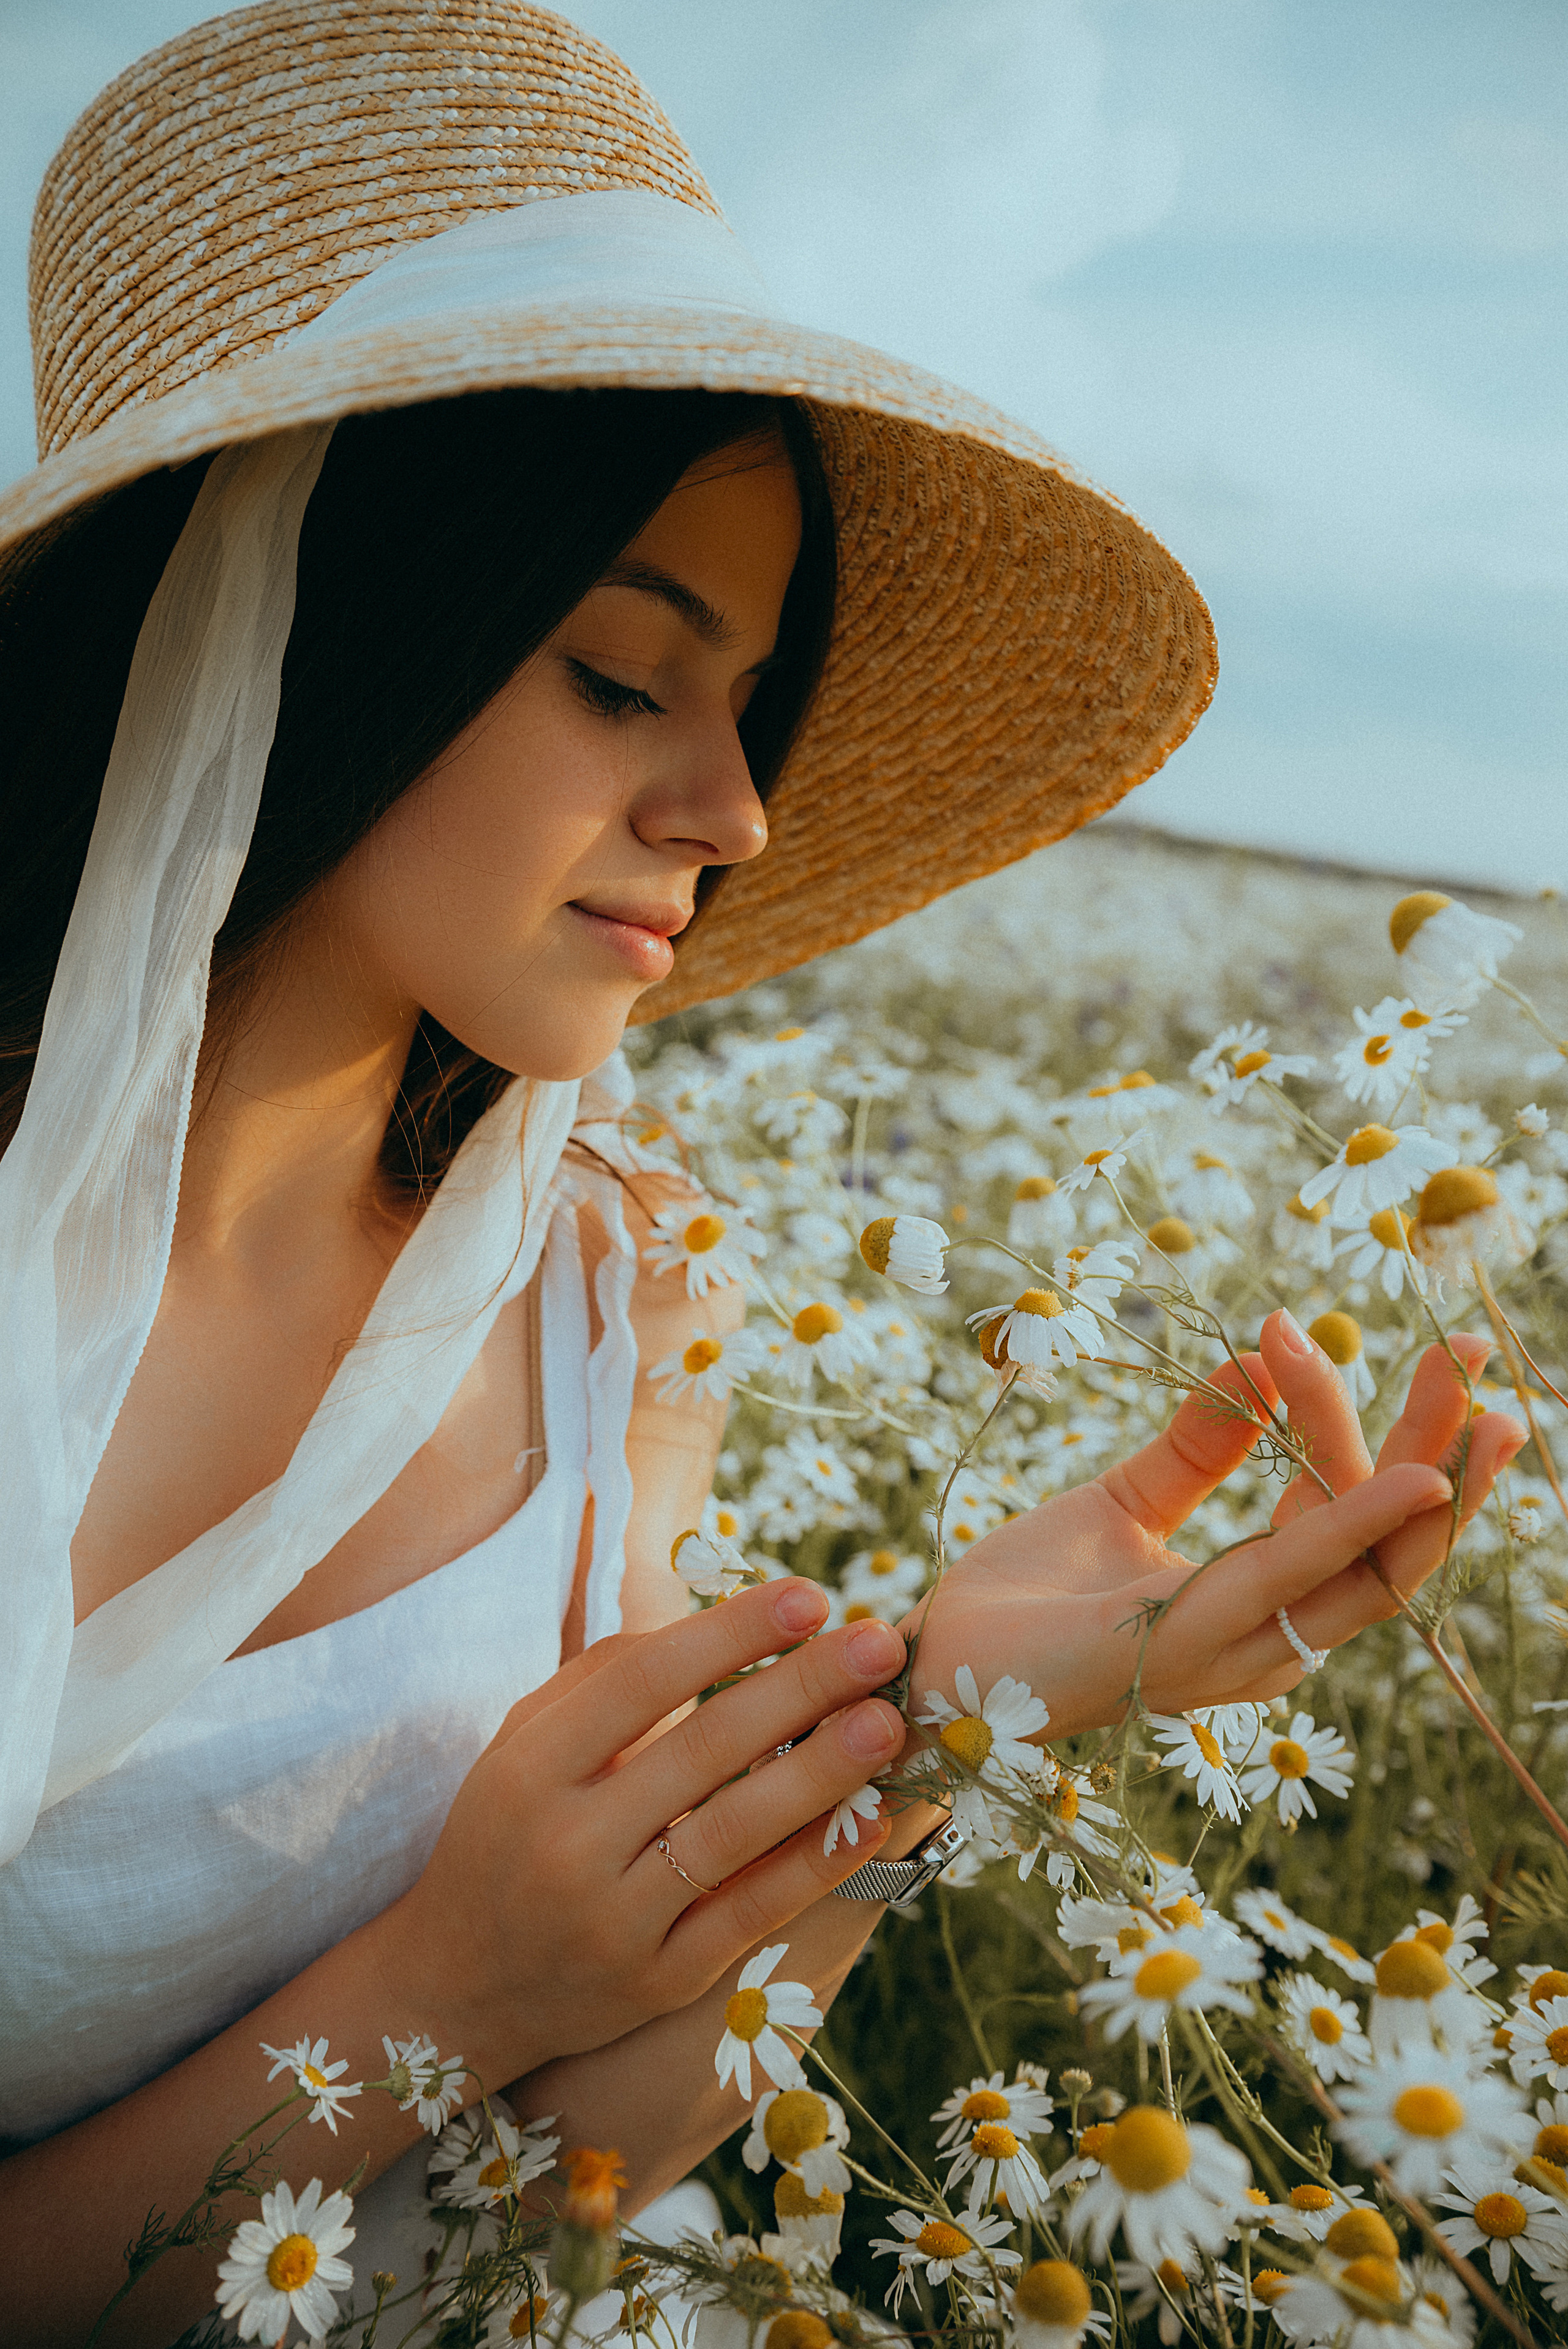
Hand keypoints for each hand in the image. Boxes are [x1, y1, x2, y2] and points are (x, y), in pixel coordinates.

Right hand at [387, 1579, 903, 2083]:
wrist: (456, 1989)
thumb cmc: (507, 1837)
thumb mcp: (521, 1748)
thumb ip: (603, 1679)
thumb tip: (716, 1620)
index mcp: (530, 1769)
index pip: (643, 1682)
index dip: (731, 1633)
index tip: (810, 1595)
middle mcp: (568, 1843)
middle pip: (701, 1749)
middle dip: (801, 1687)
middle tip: (880, 1643)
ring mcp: (614, 1921)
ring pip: (733, 1833)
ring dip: (820, 1773)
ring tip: (889, 1723)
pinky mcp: (657, 1983)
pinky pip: (748, 1915)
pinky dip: (814, 1867)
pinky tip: (870, 1823)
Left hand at [912, 1312, 1524, 1734]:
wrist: (940, 1658)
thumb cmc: (1033, 1594)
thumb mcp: (1128, 1498)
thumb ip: (1200, 1441)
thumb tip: (1259, 1357)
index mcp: (1263, 1599)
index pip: (1355, 1513)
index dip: (1392, 1432)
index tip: (1400, 1341)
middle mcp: (1271, 1634)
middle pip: (1394, 1544)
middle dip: (1446, 1448)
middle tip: (1474, 1353)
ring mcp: (1240, 1648)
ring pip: (1370, 1564)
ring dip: (1428, 1474)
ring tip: (1476, 1400)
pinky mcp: (1191, 1645)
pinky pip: (1296, 1574)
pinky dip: (1358, 1522)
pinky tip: (1412, 1477)